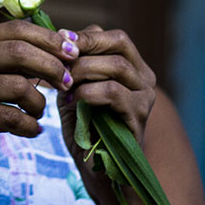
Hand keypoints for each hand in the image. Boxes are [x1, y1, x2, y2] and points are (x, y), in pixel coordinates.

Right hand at [0, 19, 76, 160]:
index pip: (17, 29)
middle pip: (21, 52)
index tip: (72, 51)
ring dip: (40, 103)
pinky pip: (11, 118)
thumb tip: (52, 49)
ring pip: (20, 87)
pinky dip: (28, 126)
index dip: (50, 38)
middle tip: (66, 82)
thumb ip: (0, 57)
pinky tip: (31, 131)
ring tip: (40, 113)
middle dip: (52, 66)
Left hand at [56, 26, 156, 195]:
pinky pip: (114, 92)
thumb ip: (73, 64)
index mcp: (132, 67)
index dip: (86, 37)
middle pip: (118, 45)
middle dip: (82, 51)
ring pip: (116, 66)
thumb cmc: (86, 126)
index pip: (114, 37)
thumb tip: (60, 35)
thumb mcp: (75, 88)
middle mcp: (145, 78)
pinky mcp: (139, 116)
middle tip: (59, 65)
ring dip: (83, 71)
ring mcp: (146, 97)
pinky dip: (89, 92)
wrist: (99, 169)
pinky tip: (74, 100)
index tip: (59, 42)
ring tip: (64, 85)